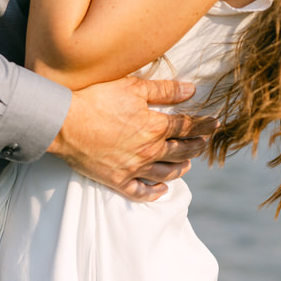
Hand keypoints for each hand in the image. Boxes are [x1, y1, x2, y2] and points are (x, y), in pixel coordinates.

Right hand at [48, 77, 218, 200]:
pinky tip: (162, 189)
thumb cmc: (97, 99)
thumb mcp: (133, 87)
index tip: (216, 124)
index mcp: (156, 127)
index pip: (189, 126)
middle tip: (205, 143)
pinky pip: (141, 192)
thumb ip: (165, 90)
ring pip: (166, 172)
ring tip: (188, 164)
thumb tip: (192, 90)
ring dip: (181, 168)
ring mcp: (134, 168)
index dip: (204, 125)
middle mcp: (150, 151)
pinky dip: (154, 192)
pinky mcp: (117, 180)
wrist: (64, 123)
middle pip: (181, 151)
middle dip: (197, 146)